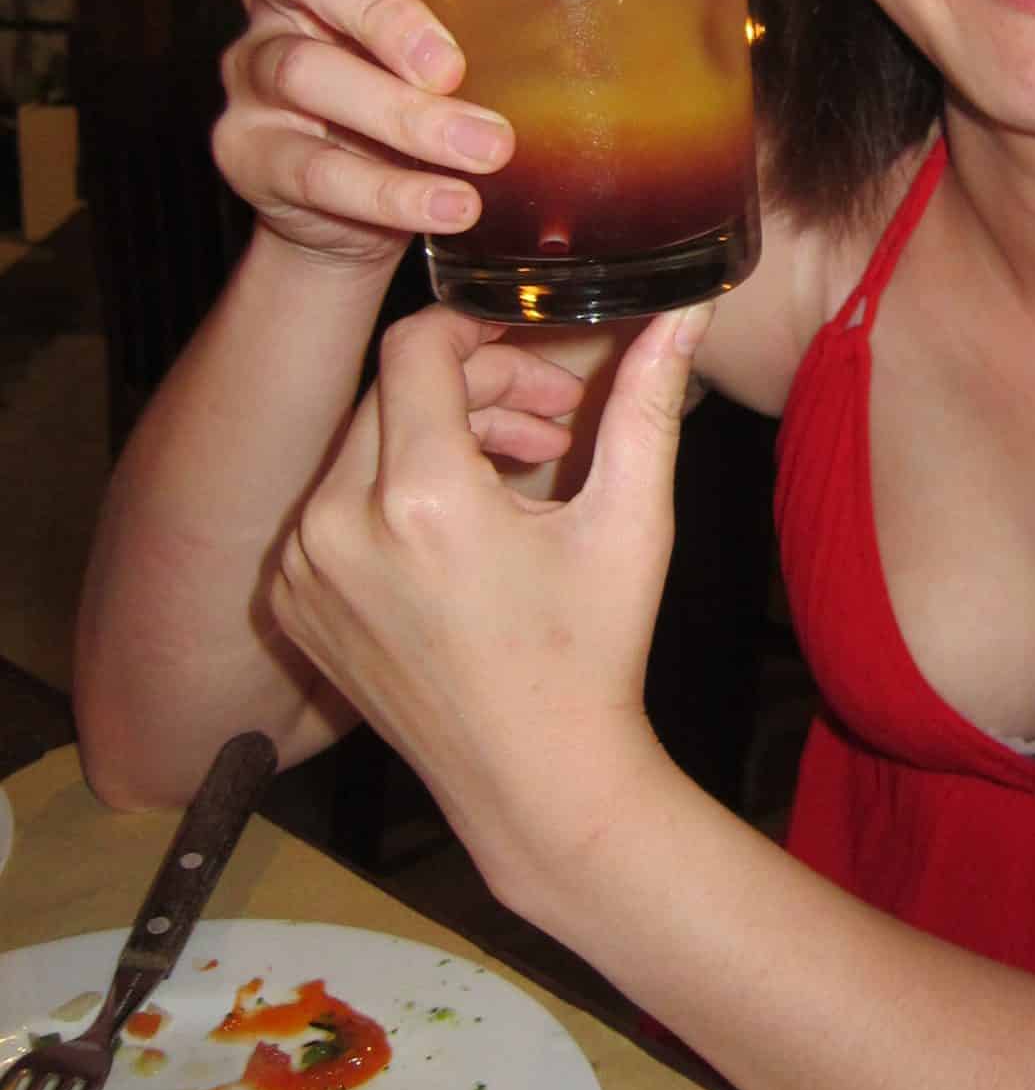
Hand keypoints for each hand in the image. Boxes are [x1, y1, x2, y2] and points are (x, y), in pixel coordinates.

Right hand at [214, 0, 513, 268]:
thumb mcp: (442, 39)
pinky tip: (452, 203)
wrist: (351, 212)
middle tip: (453, 68)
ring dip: (405, 114)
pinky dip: (392, 191)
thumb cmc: (409, 98)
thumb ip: (481, 3)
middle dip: (378, 8)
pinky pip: (313, 170)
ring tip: (487, 149)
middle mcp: (273, 1)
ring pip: (305, 72)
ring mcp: (250, 78)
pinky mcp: (250, 156)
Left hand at [268, 301, 713, 878]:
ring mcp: (305, 568)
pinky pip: (333, 506)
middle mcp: (341, 525)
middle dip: (473, 391)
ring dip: (435, 441)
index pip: (417, 349)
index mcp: (421, 498)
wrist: (534, 781)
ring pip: (361, 445)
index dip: (475, 333)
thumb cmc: (591, 654)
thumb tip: (686, 309)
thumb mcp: (629, 522)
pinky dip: (389, 497)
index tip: (525, 353)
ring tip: (517, 479)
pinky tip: (460, 535)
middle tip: (551, 425)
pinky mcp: (292, 600)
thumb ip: (647, 403)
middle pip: (392, 393)